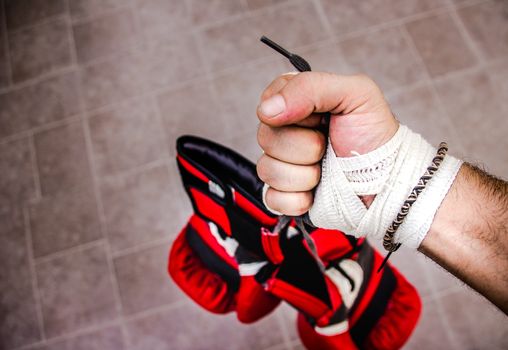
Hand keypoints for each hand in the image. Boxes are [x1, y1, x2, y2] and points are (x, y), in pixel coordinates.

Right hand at [256, 72, 398, 214]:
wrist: (387, 183)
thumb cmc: (375, 136)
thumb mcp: (355, 94)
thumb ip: (310, 88)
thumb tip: (266, 109)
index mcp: (297, 103)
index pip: (269, 103)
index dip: (295, 114)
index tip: (321, 119)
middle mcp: (286, 132)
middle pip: (266, 138)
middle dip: (305, 147)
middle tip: (328, 146)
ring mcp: (283, 165)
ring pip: (267, 170)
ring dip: (304, 175)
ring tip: (326, 171)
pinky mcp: (284, 194)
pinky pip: (272, 198)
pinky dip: (298, 199)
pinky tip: (317, 192)